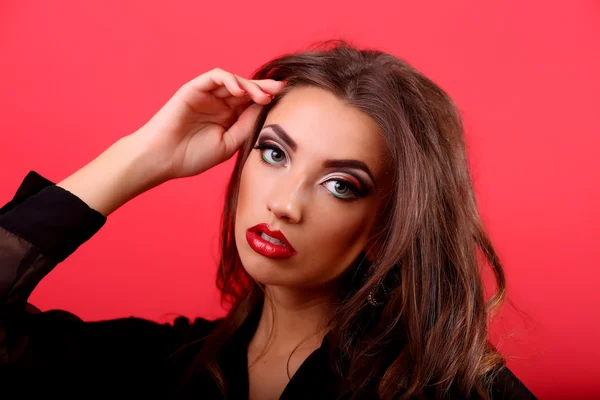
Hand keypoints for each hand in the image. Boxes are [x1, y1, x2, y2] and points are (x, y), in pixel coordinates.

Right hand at [132, 68, 285, 181]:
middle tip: (282, 89)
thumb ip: (246, 126)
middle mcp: (219, 103)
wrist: (162, 159)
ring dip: (251, 85)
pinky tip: (241, 92)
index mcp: (228, 117)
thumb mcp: (228, 144)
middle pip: (247, 89)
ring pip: (234, 81)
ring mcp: (207, 95)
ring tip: (263, 95)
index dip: (268, 101)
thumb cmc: (191, 156)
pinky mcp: (194, 88)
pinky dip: (230, 80)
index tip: (287, 102)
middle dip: (265, 88)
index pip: (252, 103)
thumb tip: (265, 109)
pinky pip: (215, 77)